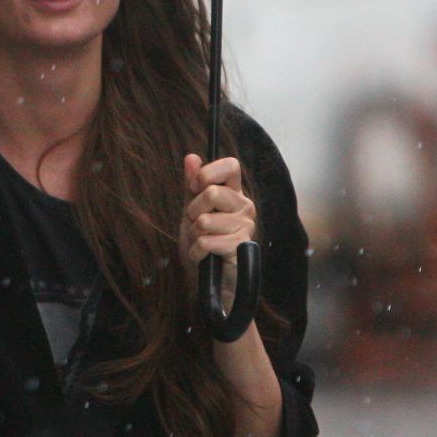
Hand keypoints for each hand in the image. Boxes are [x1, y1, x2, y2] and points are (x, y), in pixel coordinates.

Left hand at [180, 153, 255, 275]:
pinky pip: (205, 242)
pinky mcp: (240, 247)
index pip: (230, 166)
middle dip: (193, 211)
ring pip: (205, 221)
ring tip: (201, 242)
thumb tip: (191, 157)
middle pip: (212, 193)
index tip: (194, 188)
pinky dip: (196, 252)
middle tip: (196, 224)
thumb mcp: (192, 211)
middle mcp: (245, 207)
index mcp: (234, 193)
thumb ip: (192, 185)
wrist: (208, 279)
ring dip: (194, 235)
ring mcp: (245, 227)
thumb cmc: (202, 242)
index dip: (207, 173)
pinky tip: (204, 256)